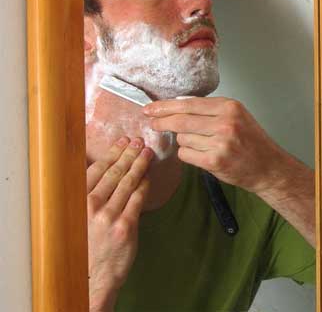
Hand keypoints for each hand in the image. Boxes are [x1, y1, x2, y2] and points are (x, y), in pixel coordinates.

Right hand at [87, 137, 152, 311]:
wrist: (94, 275)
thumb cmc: (86, 245)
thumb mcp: (78, 218)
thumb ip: (88, 196)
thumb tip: (104, 170)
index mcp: (78, 201)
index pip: (96, 170)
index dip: (112, 153)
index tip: (122, 141)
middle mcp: (92, 206)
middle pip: (114, 173)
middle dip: (128, 154)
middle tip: (139, 141)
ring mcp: (109, 216)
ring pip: (127, 183)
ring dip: (139, 165)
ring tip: (147, 153)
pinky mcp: (126, 226)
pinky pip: (138, 199)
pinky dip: (144, 185)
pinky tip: (148, 176)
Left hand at [144, 97, 290, 193]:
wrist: (268, 167)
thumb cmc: (252, 141)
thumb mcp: (237, 116)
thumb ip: (211, 110)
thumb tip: (177, 107)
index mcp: (230, 107)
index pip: (189, 103)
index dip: (166, 106)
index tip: (152, 109)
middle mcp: (225, 123)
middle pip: (181, 120)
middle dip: (162, 122)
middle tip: (153, 123)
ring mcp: (220, 143)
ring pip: (182, 139)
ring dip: (184, 142)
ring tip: (202, 145)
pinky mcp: (215, 161)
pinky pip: (186, 154)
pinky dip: (188, 154)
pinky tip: (201, 155)